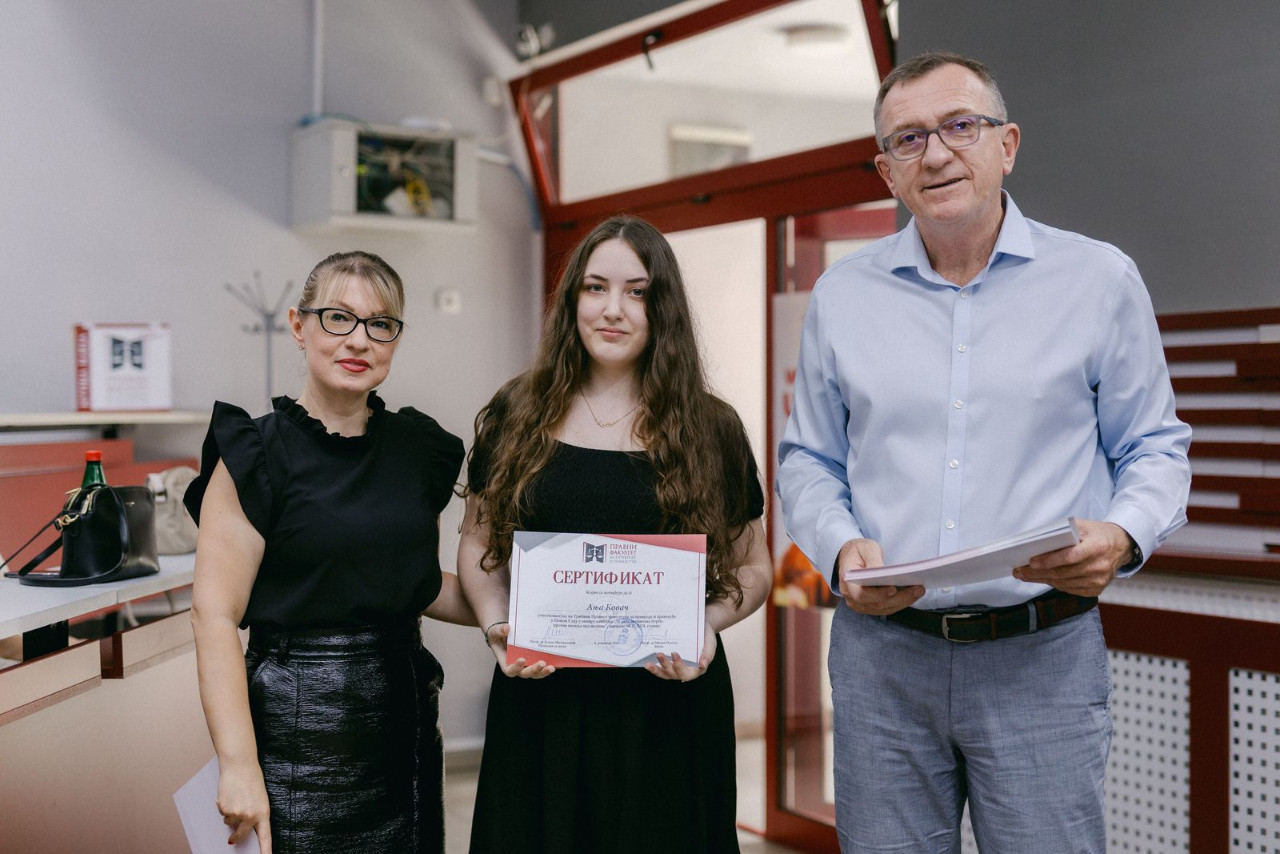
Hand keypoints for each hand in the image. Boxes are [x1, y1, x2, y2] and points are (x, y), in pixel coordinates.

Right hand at [216, 759, 271, 852]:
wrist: (240, 766)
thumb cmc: (252, 780)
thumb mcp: (259, 798)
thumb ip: (254, 813)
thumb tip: (242, 828)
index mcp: (263, 813)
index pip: (265, 837)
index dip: (265, 850)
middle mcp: (250, 816)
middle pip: (240, 835)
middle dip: (235, 837)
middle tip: (232, 838)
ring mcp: (236, 813)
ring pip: (229, 822)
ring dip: (230, 813)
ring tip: (236, 797)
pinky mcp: (225, 809)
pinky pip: (222, 813)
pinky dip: (224, 806)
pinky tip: (229, 795)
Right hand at [486, 621, 555, 678]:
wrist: (506, 633)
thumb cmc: (498, 635)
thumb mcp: (495, 631)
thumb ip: (499, 630)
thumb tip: (507, 629)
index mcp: (506, 662)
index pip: (510, 670)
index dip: (516, 668)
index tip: (522, 659)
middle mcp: (518, 666)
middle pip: (526, 673)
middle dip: (534, 670)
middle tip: (542, 663)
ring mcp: (529, 664)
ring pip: (537, 673)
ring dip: (545, 671)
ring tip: (552, 667)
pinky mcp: (537, 660)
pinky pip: (545, 666)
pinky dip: (553, 665)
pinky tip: (560, 662)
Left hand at [646, 622, 715, 681]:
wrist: (701, 627)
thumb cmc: (706, 637)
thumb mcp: (710, 644)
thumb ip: (708, 655)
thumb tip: (702, 664)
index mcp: (697, 669)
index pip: (687, 672)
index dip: (680, 665)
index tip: (674, 653)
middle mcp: (685, 671)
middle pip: (674, 674)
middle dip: (665, 665)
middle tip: (659, 654)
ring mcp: (676, 669)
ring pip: (665, 674)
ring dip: (656, 670)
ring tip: (648, 664)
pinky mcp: (669, 664)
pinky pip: (661, 669)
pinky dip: (654, 667)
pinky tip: (646, 662)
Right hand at [837, 538, 923, 615]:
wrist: (851, 556)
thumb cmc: (858, 550)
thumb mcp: (866, 548)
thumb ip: (873, 560)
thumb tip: (883, 572)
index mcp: (847, 581)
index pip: (861, 594)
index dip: (878, 594)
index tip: (893, 588)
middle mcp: (851, 597)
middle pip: (876, 604)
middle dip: (899, 598)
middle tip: (918, 588)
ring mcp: (860, 604)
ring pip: (884, 608)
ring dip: (903, 601)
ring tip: (919, 590)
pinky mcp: (869, 606)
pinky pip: (886, 608)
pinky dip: (900, 603)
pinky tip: (912, 594)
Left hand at [1014, 519, 1129, 596]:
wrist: (1121, 546)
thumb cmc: (1098, 534)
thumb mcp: (1084, 525)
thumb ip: (1064, 532)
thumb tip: (1038, 541)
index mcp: (1098, 547)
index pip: (1070, 557)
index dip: (1049, 560)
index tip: (1031, 561)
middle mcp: (1099, 566)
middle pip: (1063, 572)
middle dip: (1037, 573)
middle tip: (1019, 571)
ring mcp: (1099, 580)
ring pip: (1064, 583)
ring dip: (1042, 580)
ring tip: (1025, 575)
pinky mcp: (1096, 589)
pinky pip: (1070, 589)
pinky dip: (1054, 584)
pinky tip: (1043, 579)